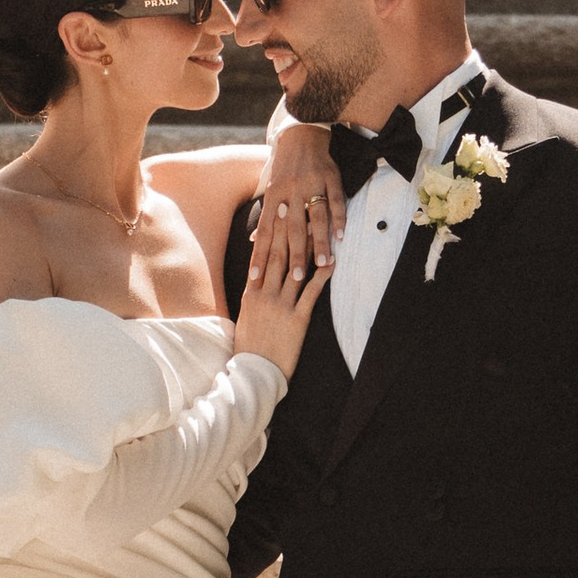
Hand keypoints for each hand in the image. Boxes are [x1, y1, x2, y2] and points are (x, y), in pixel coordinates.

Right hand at [237, 212, 333, 376]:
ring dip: (306, 246)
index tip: (274, 212)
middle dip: (285, 228)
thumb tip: (257, 278)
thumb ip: (252, 294)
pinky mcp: (297, 319)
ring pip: (295, 269)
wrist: (255, 372)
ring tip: (314, 225)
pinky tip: (331, 261)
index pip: (261, 256)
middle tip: (292, 205)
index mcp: (251, 292)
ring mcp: (281, 306)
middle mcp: (265, 294)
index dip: (270, 232)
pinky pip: (311, 293)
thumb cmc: (250, 346)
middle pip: (278, 255)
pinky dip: (322, 276)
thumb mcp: (245, 316)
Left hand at [259, 118, 345, 271]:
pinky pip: (335, 200)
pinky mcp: (330, 177)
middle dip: (293, 254)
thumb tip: (252, 240)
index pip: (265, 231)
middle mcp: (290, 191)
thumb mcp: (270, 189)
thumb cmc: (283, 167)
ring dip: (319, 240)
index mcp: (273, 196)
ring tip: (323, 263)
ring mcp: (311, 184)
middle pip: (291, 228)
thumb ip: (265, 216)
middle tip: (296, 278)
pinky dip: (339, 218)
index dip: (259, 255)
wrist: (301, 134)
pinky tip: (341, 236)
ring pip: (315, 216)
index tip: (256, 278)